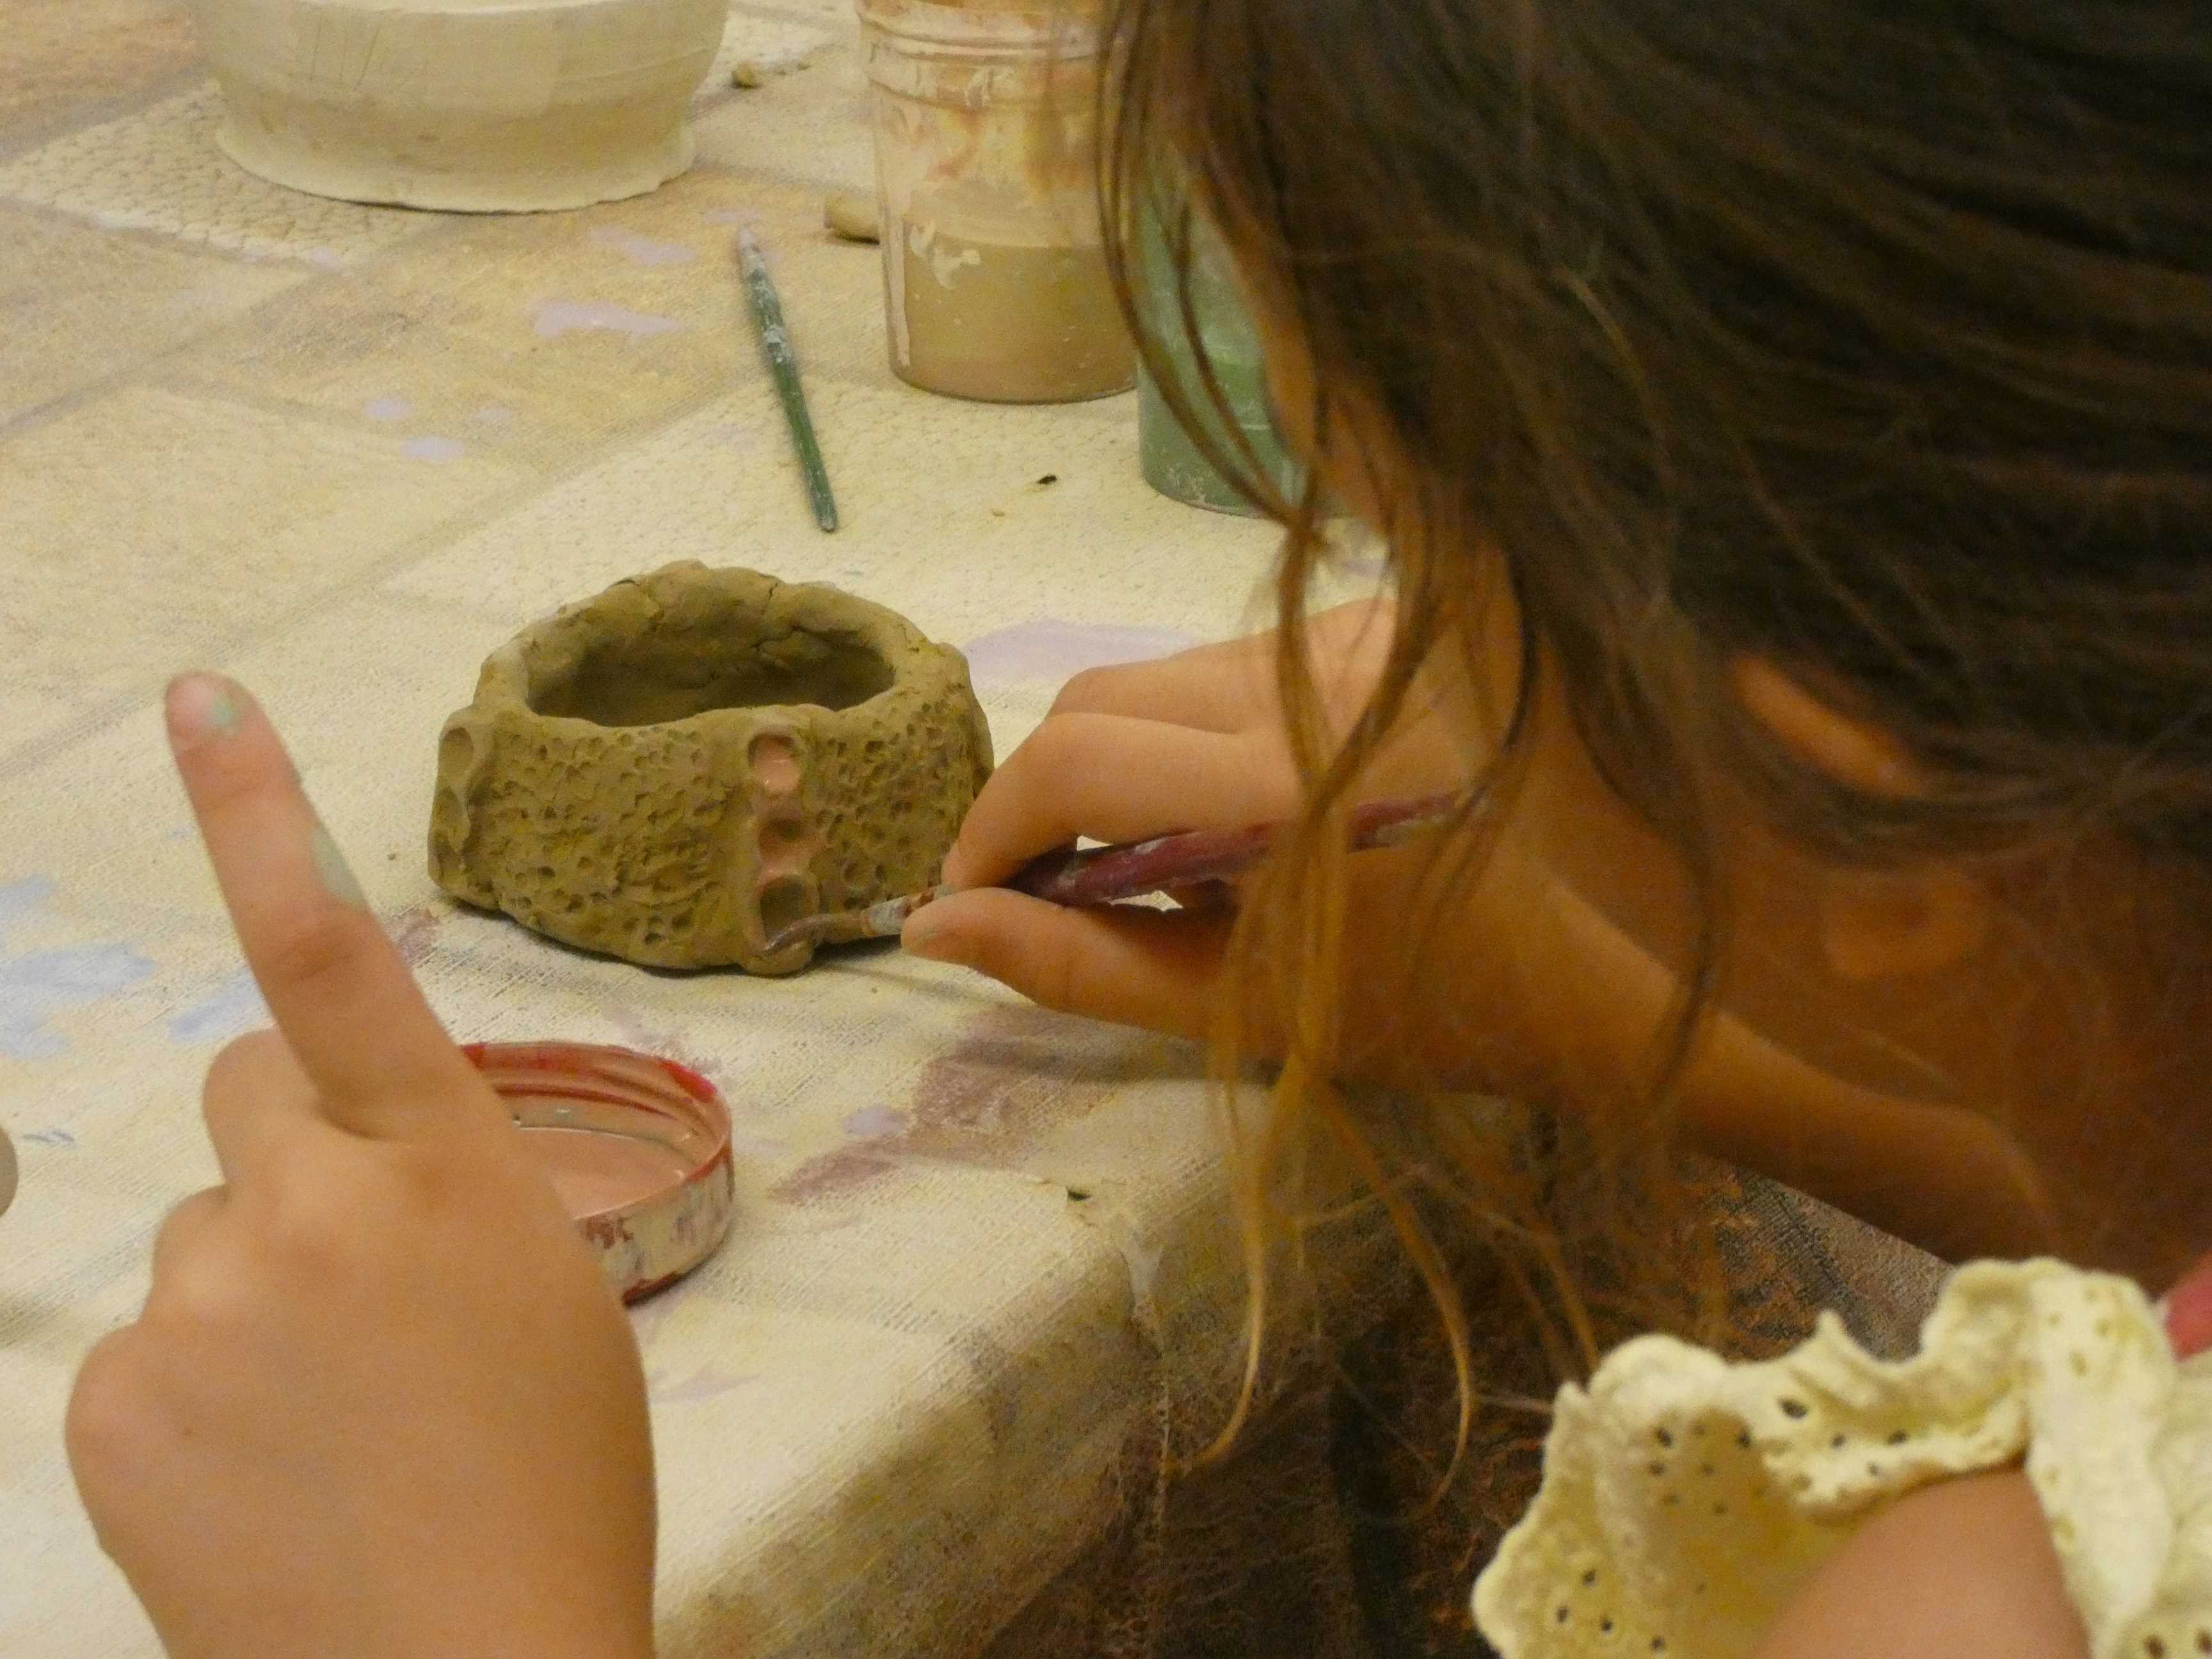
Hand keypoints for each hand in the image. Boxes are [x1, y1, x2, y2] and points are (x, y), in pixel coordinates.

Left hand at [67, 677, 654, 1658]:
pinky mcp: (107, 1399)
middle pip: (247, 1103)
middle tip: (360, 1286)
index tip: (197, 696)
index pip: (336, 953)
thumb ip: (450, 1183)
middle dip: (293, 1158)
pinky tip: (266, 1475)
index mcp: (447, 1161)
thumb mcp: (549, 1294)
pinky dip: (194, 1394)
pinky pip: (142, 1345)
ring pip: (202, 1234)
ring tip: (333, 1421)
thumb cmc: (553, 1480)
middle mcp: (305, 1201)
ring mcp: (192, 1301)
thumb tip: (355, 1152)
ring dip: (253, 1293)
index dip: (260, 816)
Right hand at [905, 599, 1471, 1055]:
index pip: (1073, 760)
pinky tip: (1245, 803)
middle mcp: (1315, 680)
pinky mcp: (1380, 622)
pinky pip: (1229, 663)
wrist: (1594, 965)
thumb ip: (1076, 962)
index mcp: (1285, 787)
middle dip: (1043, 792)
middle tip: (1049, 885)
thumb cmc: (1418, 1012)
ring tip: (1166, 855)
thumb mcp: (1235, 1006)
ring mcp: (1354, 636)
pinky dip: (1197, 730)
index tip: (970, 892)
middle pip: (1099, 696)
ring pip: (1156, 674)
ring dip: (1121, 760)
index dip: (993, 826)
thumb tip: (934, 923)